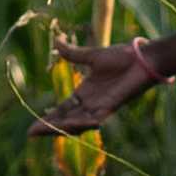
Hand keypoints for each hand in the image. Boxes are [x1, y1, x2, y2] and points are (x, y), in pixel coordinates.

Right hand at [36, 42, 159, 139]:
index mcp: (86, 93)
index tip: (32, 127)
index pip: (63, 110)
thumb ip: (73, 54)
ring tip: (44, 129)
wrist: (143, 58)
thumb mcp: (92, 56)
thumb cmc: (122, 56)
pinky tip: (68, 124)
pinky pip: (94, 119)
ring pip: (78, 124)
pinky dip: (82, 123)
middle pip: (66, 120)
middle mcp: (92, 103)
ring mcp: (102, 107)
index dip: (48, 118)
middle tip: (31, 133)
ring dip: (61, 127)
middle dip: (49, 127)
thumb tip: (57, 42)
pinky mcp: (112, 106)